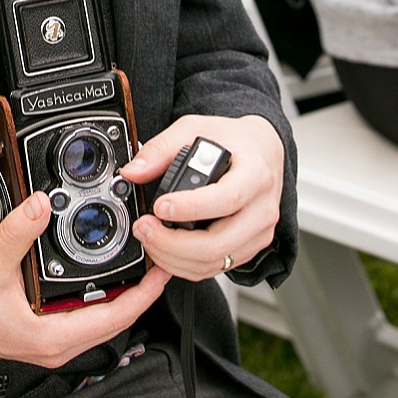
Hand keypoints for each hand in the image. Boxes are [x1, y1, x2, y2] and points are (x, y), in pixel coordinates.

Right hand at [0, 189, 168, 364]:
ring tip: (141, 256)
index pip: (115, 319)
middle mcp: (53, 342)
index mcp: (49, 337)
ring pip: (99, 315)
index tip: (165, 266)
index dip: (145, 292)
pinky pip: (81, 310)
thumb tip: (41, 204)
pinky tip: (103, 267)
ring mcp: (46, 335)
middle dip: (140, 287)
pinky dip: (98, 291)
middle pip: (114, 318)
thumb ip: (19, 230)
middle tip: (161, 252)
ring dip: (121, 289)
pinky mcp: (38, 324)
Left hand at [123, 113, 285, 282]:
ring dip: (173, 258)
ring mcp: (259, 233)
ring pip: (213, 262)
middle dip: (171, 243)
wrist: (263, 153)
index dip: (191, 208)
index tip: (159, 206)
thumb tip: (133, 171)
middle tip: (144, 228)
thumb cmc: (233, 141)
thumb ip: (162, 148)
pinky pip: (216, 268)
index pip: (227, 198)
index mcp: (256, 174)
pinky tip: (167, 249)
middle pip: (217, 243)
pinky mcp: (251, 248)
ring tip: (150, 238)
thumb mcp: (197, 129)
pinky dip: (185, 265)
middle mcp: (263, 208)